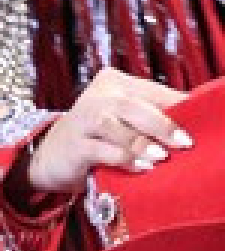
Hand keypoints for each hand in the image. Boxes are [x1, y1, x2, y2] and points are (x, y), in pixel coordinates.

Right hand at [28, 68, 191, 196]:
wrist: (52, 155)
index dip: (177, 107)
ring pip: (113, 125)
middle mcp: (96, 97)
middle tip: (183, 142)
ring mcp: (81, 119)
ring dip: (140, 142)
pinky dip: (124, 159)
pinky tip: (140, 167)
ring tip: (161, 156)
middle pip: (132, 105)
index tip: (199, 123)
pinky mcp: (74, 145)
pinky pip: (101, 150)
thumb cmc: (98, 136)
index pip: (151, 91)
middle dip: (161, 124)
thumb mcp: (123, 119)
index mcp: (114, 83)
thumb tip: (191, 126)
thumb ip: (150, 118)